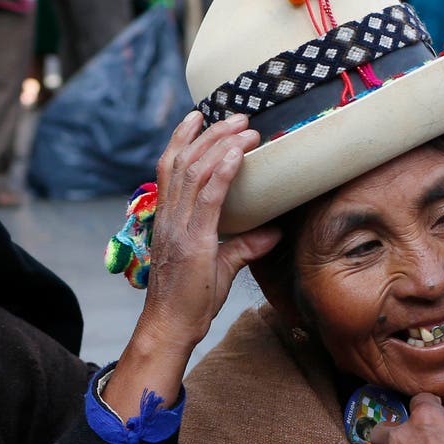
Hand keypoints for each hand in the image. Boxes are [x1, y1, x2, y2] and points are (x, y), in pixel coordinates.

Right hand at [103, 112, 276, 413]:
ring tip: (244, 127)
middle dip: (209, 133)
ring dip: (220, 144)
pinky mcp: (193, 242)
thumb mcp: (219, 267)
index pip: (170, 167)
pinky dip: (222, 171)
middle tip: (236, 115)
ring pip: (194, 171)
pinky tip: (237, 154)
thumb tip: (274, 231)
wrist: (170, 328)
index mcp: (168, 219)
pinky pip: (208, 198)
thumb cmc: (189, 301)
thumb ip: (244, 246)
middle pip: (183, 160)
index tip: (198, 116)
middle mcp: (169, 218)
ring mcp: (178, 228)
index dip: (182, 138)